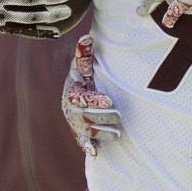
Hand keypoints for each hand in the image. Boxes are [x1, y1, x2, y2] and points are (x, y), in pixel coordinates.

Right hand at [62, 35, 121, 156]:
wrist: (76, 98)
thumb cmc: (83, 81)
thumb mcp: (83, 68)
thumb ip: (84, 55)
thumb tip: (86, 37)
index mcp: (73, 94)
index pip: (83, 99)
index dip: (96, 100)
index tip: (110, 101)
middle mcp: (72, 111)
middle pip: (87, 117)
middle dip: (103, 117)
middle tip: (119, 116)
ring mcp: (76, 124)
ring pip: (88, 131)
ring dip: (102, 134)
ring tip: (118, 133)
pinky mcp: (80, 134)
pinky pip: (82, 142)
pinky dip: (88, 147)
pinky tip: (95, 153)